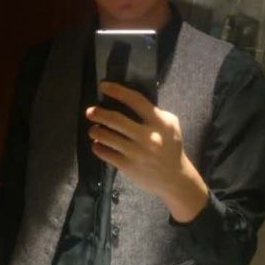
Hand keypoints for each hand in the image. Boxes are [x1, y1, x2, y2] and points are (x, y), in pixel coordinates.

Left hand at [86, 81, 209, 221]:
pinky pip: (106, 153)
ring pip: (107, 137)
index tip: (103, 86)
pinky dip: (98, 147)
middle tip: (90, 112)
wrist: (174, 178)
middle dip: (98, 113)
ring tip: (93, 129)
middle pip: (116, 119)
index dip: (117, 91)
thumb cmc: (171, 147)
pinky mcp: (128, 166)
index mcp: (159, 122)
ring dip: (95, 131)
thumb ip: (154, 112)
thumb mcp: (170, 125)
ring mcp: (137, 153)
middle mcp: (148, 136)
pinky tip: (97, 145)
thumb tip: (129, 100)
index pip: (136, 100)